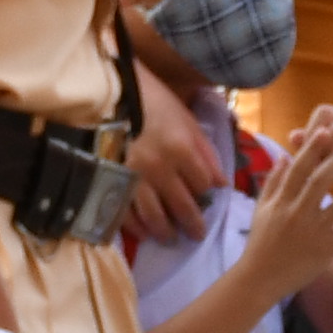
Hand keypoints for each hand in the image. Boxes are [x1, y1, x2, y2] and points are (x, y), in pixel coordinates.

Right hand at [123, 61, 218, 246]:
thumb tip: (221, 184)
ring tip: (170, 238)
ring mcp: (133, 178)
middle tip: (197, 235)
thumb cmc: (153, 103)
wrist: (111, 94)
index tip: (206, 200)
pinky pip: (125, 214)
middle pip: (183, 206)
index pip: (203, 185)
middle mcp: (159, 169)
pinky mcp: (111, 182)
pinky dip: (136, 227)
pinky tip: (144, 232)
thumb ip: (206, 153)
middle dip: (193, 224)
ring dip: (166, 232)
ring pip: (155, 217)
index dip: (207, 194)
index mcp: (181, 150)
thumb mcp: (186, 120)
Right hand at [237, 108, 332, 293]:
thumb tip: (284, 156)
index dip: (311, 149)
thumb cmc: (260, 243)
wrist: (259, 280)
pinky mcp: (325, 251)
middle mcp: (297, 214)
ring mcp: (312, 233)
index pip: (298, 169)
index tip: (325, 130)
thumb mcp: (261, 209)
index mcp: (281, 202)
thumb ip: (273, 182)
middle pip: (320, 181)